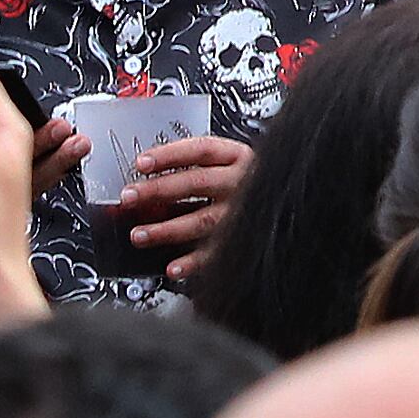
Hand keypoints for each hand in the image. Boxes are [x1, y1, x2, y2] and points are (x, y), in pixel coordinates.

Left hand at [124, 126, 250, 270]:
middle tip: (130, 197)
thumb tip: (149, 180)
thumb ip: (196, 168)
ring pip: (201, 220)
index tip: (142, 163)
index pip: (200, 150)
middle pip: (196, 182)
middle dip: (158, 190)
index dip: (170, 155)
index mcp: (237, 157)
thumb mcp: (230, 164)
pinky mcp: (243, 239)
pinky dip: (192, 262)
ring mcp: (242, 212)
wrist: (288, 200)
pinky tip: (173, 267)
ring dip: (167, 229)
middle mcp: (241, 182)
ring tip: (139, 235)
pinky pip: (215, 252)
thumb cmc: (251, 181)